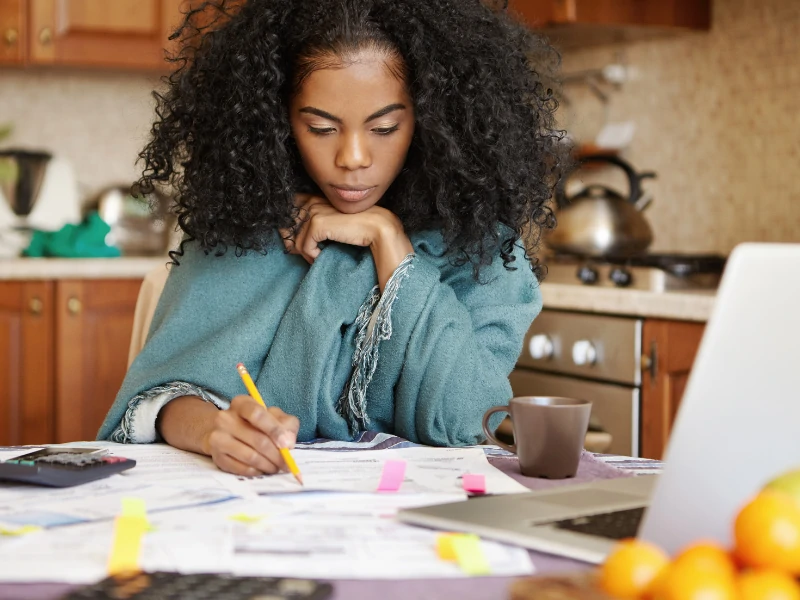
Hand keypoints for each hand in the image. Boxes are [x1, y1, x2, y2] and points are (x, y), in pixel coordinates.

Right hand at [204, 396, 299, 476]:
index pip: (257, 414)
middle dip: (277, 455)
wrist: (220, 431)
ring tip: (276, 467)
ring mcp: (218, 438)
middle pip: (257, 440)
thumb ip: (286, 424)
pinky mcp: (216, 456)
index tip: (286, 444)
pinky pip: (241, 468)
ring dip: (268, 465)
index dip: (274, 430)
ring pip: (250, 456)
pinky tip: (262, 470)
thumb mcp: (272, 416)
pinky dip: (256, 471)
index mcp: (241, 403)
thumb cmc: (253, 423)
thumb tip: (288, 442)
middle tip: (287, 464)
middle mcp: (225, 418)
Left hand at [279, 193, 402, 263]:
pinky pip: (305, 246)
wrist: (377, 227)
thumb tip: (289, 242)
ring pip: (295, 241)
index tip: (299, 243)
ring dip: (306, 254)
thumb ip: (311, 226)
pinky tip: (322, 256)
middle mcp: (311, 201)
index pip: (288, 213)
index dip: (289, 230)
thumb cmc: (357, 228)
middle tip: (309, 253)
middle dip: (294, 244)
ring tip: (318, 256)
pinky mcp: (318, 223)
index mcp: (313, 198)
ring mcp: (314, 211)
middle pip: (286, 227)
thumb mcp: (331, 224)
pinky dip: (312, 256)